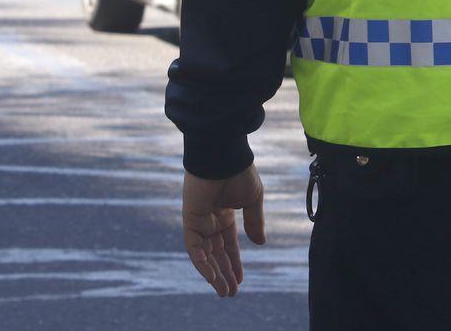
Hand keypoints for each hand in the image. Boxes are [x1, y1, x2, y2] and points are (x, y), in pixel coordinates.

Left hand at [182, 165, 265, 297]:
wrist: (223, 156)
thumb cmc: (240, 173)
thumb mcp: (253, 200)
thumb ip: (255, 222)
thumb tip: (261, 244)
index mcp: (225, 214)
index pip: (228, 244)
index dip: (234, 262)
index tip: (241, 280)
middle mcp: (211, 220)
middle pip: (216, 253)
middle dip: (224, 273)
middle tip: (230, 293)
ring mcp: (199, 221)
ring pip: (205, 255)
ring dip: (213, 274)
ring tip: (224, 292)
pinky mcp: (190, 220)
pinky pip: (194, 248)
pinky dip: (203, 263)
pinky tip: (213, 277)